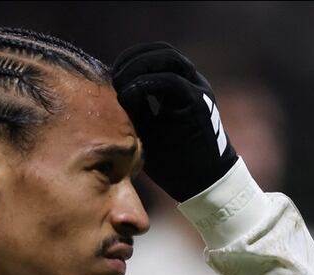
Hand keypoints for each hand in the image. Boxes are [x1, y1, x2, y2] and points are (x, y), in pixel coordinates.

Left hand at [112, 43, 237, 201]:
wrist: (203, 184)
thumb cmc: (174, 160)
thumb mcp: (147, 128)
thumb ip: (135, 107)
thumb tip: (110, 90)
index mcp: (183, 86)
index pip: (157, 56)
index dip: (132, 59)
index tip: (112, 75)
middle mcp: (194, 83)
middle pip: (163, 51)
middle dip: (133, 58)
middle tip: (114, 76)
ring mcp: (199, 91)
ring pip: (169, 58)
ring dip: (139, 66)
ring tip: (121, 84)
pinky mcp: (199, 105)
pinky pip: (171, 81)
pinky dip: (145, 84)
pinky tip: (129, 96)